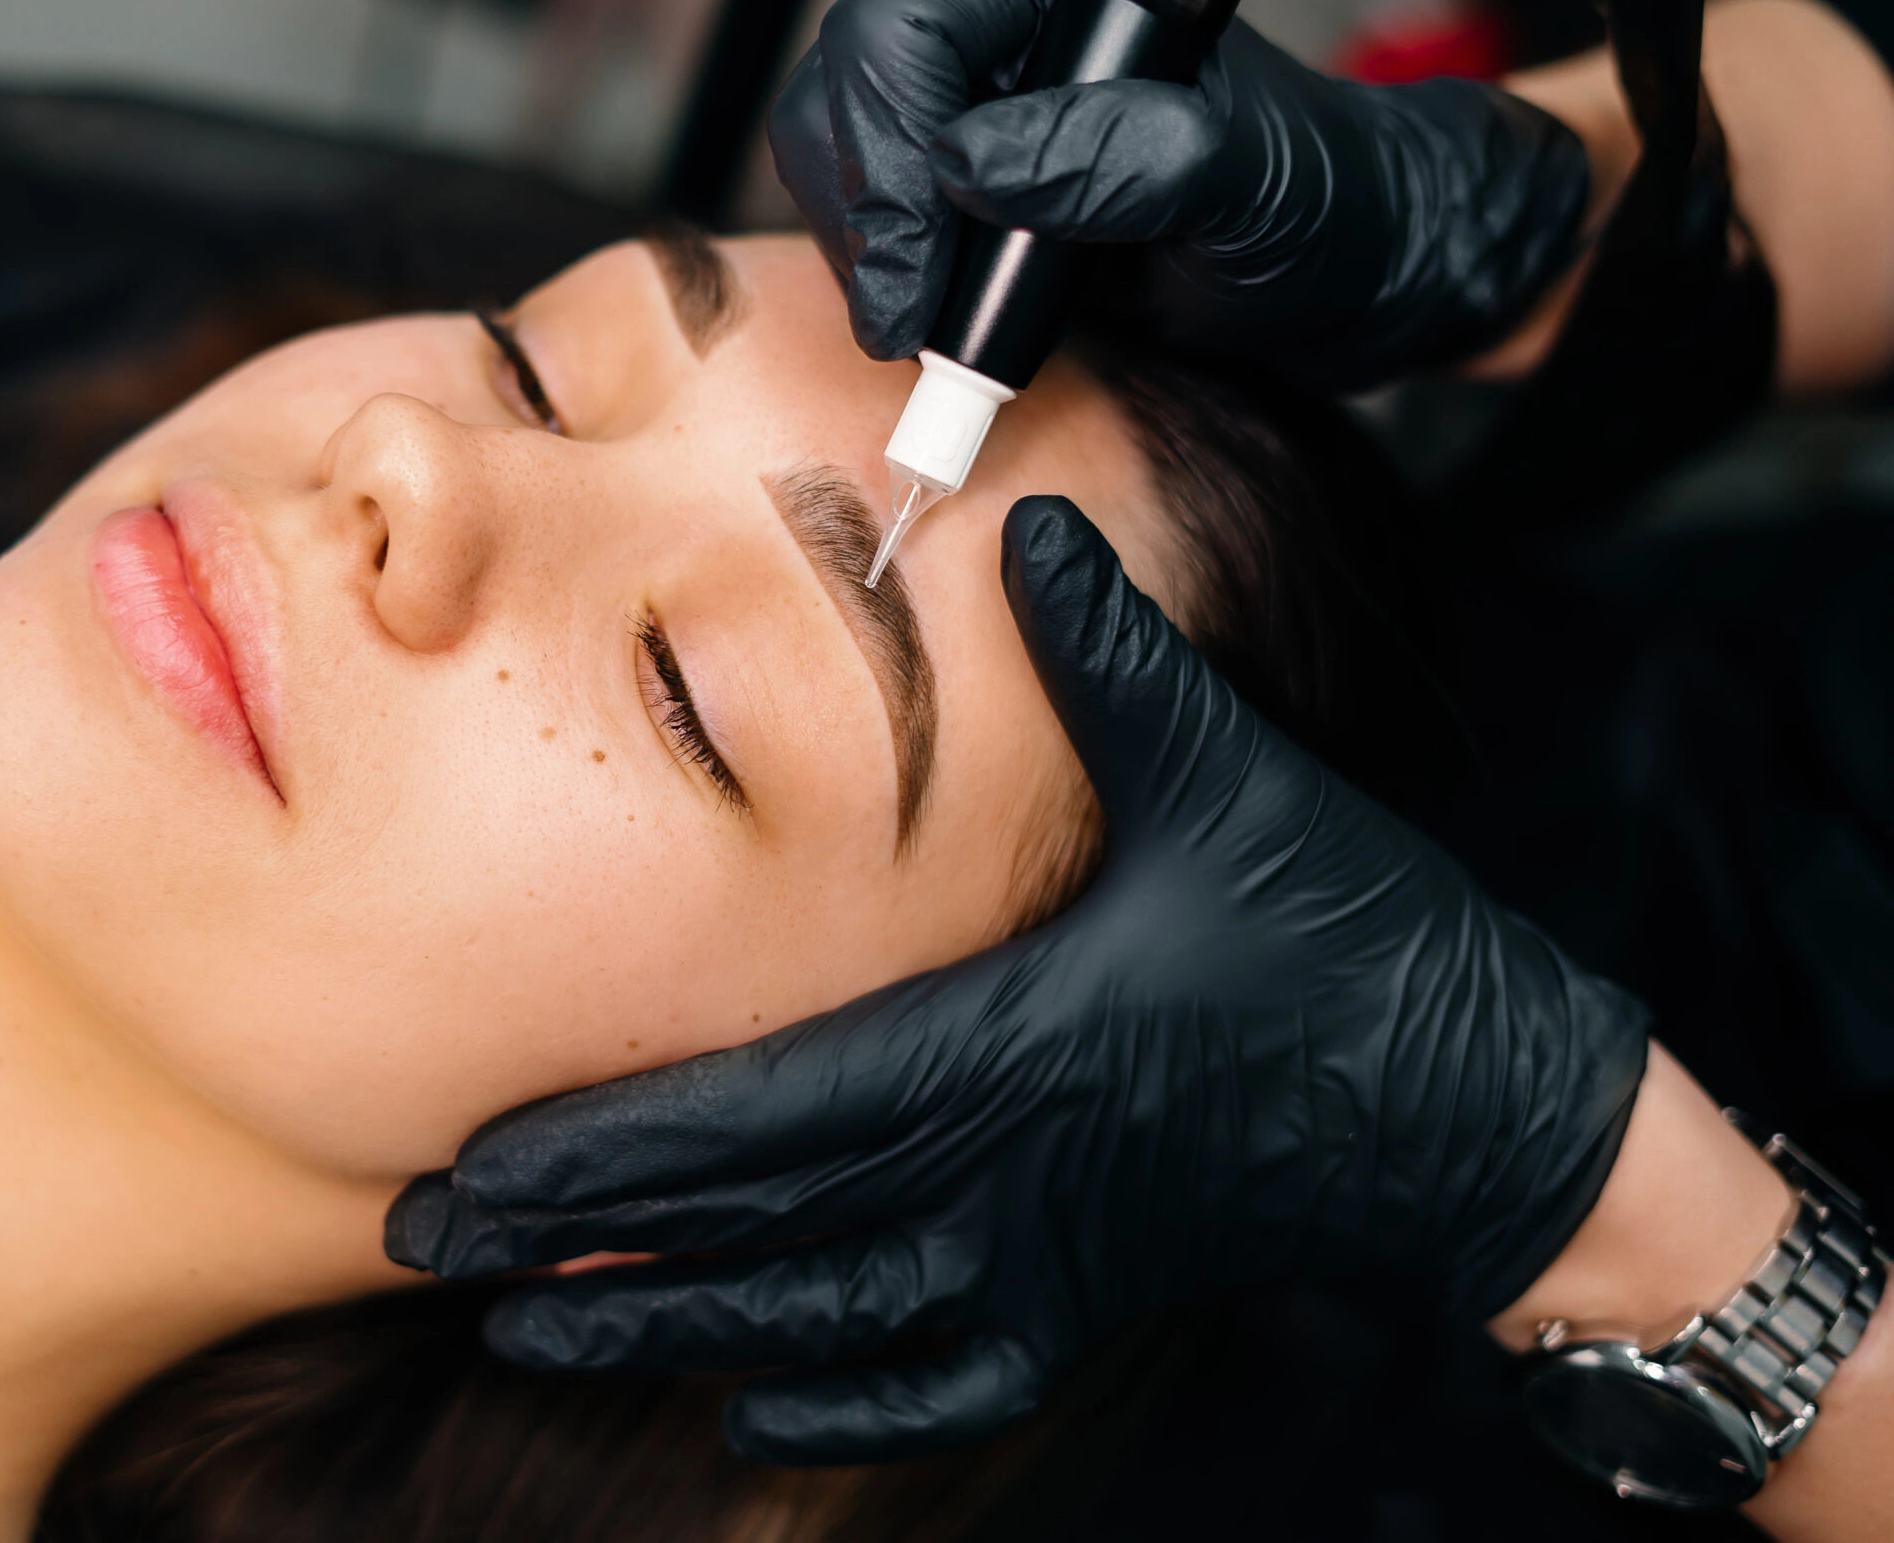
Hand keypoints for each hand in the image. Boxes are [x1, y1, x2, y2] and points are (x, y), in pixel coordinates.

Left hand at [388, 495, 1651, 1463]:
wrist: (1492, 1114)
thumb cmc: (1357, 939)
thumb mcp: (1236, 781)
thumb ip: (1116, 658)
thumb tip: (1034, 516)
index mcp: (1009, 1044)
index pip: (764, 1114)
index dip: (608, 1149)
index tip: (471, 1162)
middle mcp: (1004, 1172)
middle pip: (753, 1229)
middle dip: (580, 1243)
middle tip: (428, 1245)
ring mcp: (1046, 1256)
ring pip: (819, 1319)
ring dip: (666, 1327)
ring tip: (529, 1330)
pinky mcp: (1093, 1296)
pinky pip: (942, 1378)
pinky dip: (838, 1399)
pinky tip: (752, 1403)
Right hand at [767, 0, 1593, 392]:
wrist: (1319, 266)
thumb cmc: (1305, 207)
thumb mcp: (1245, 187)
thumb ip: (1130, 158)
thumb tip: (973, 164)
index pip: (908, 27)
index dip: (887, 165)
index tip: (916, 291)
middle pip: (844, 79)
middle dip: (866, 214)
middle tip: (913, 326)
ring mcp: (958, 69)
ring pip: (824, 134)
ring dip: (862, 245)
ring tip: (936, 322)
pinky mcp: (936, 143)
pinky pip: (848, 189)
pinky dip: (874, 261)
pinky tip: (937, 306)